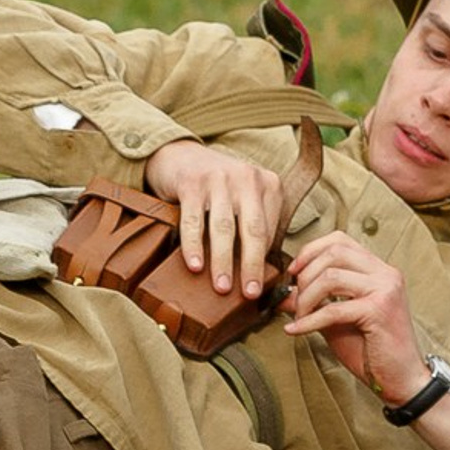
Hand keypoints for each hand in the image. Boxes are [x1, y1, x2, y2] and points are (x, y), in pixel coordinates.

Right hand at [145, 138, 287, 299]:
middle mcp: (247, 178)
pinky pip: (193, 221)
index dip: (264, 261)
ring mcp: (219, 178)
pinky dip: (194, 246)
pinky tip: (195, 266)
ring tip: (221, 287)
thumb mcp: (243, 199)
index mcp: (268, 184)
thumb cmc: (217, 188)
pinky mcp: (192, 183)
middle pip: (253, 230)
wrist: (179, 156)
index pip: (269, 230)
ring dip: (222, 261)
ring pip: (224, 228)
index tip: (259, 287)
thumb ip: (254, 227)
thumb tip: (259, 274)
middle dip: (251, 265)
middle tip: (249, 293)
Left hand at [281, 231, 425, 401]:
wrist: (401, 378)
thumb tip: (284, 293)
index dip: (310, 251)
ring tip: (299, 317)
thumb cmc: (372, 349)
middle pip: (334, 252)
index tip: (293, 272)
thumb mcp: (336, 320)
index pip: (340, 240)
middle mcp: (385, 273)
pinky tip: (295, 330)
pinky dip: (308, 320)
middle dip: (305, 275)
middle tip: (295, 300)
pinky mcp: (379, 310)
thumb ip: (315, 302)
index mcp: (378, 270)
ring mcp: (385, 289)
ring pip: (331, 277)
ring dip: (306, 298)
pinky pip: (333, 309)